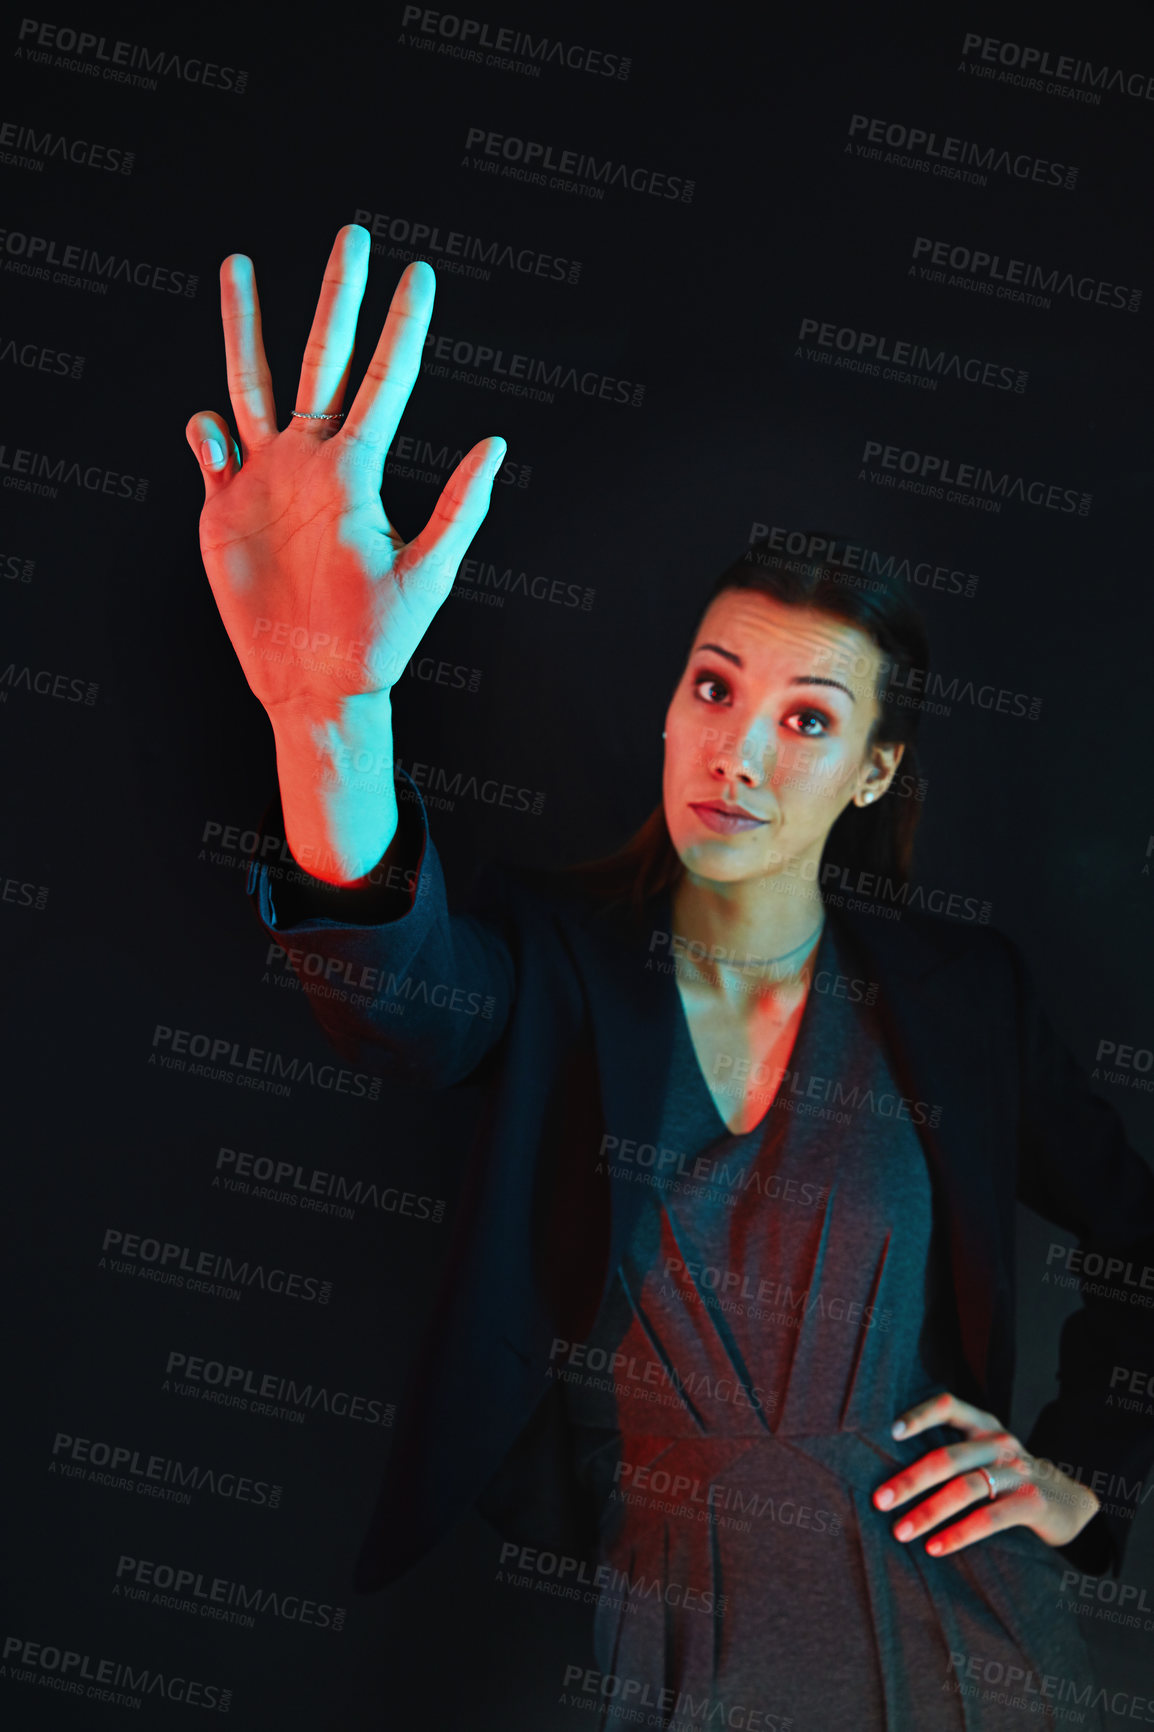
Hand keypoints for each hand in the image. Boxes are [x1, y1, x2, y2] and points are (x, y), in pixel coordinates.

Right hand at [184, 223, 505, 721]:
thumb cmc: (379, 640)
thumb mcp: (428, 577)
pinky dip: (208, 429)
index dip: (401, 328)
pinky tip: (212, 425)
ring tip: (240, 265)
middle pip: (321, 359)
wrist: (317, 683)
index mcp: (358, 471)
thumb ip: (457, 510)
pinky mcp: (224, 507)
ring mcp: (265, 479)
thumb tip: (495, 444)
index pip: (384, 382)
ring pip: (252, 383)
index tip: (420, 274)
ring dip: (246, 327)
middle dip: (336, 298)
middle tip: (353, 236)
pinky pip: (213, 450)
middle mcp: (313, 461)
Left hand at [872, 1391, 1100, 1556]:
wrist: (1069, 1503)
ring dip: (928, 1512)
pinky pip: (990, 1519)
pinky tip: (935, 1547)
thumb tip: (891, 1473)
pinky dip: (959, 1534)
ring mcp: (1019, 1472)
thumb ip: (952, 1454)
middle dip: (910, 1480)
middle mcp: (1000, 1443)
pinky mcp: (1032, 1503)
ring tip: (901, 1532)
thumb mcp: (985, 1456)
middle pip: (948, 1457)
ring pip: (966, 1489)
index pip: (949, 1406)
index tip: (891, 1433)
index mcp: (983, 1425)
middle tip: (879, 1500)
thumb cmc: (1009, 1478)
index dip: (920, 1416)